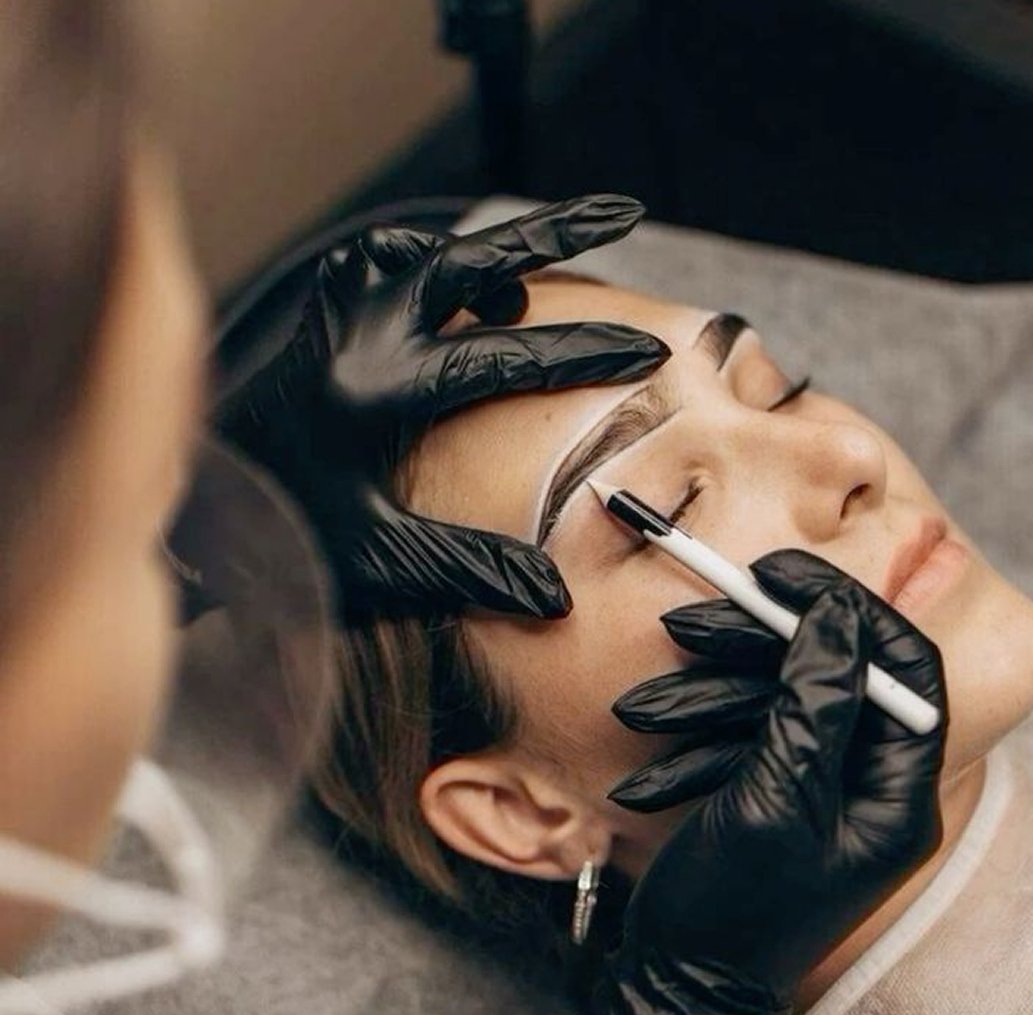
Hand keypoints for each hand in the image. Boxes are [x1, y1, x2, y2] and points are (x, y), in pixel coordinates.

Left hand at [215, 196, 669, 620]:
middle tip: (622, 211)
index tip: (646, 350)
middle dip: (556, 231)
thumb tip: (555, 596)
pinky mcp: (317, 320)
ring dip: (483, 252)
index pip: (504, 356)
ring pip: (422, 250)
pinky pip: (377, 262)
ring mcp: (330, 317)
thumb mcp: (379, 563)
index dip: (583, 352)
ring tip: (526, 285)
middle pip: (470, 257)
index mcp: (376, 392)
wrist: (196, 518)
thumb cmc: (280, 541)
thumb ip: (469, 570)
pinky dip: (423, 264)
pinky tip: (447, 295)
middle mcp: (353, 336)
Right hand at [540, 551, 948, 1014]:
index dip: (848, 608)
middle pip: (832, 670)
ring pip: (778, 692)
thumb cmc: (737, 907)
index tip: (783, 573)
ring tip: (654, 686)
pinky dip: (702, 718)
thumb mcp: (779, 798)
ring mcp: (818, 777)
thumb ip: (815, 702)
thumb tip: (837, 614)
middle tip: (697, 614)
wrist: (681, 976)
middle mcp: (867, 776)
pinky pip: (747, 723)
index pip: (904, 666)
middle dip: (760, 641)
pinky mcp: (773, 779)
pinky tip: (654, 722)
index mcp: (896, 788)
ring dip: (713, 683)